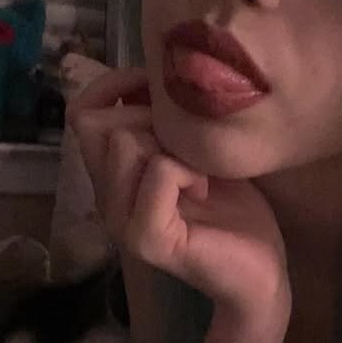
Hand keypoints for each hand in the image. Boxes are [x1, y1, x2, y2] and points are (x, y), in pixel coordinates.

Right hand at [67, 68, 291, 327]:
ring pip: (125, 143)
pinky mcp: (147, 239)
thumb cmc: (234, 208)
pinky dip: (188, 170)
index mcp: (114, 177)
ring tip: (199, 173)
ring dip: (173, 145)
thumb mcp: (197, 150)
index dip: (114, 88)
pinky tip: (204, 189)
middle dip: (152, 118)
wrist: (260, 270)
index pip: (81, 115)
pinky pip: (158, 172)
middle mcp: (107, 199)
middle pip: (100, 124)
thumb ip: (166, 122)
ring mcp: (122, 222)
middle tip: (191, 147)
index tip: (160, 90)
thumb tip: (152, 73)